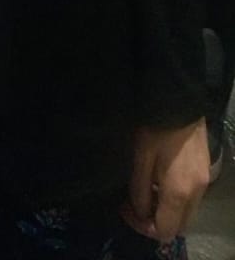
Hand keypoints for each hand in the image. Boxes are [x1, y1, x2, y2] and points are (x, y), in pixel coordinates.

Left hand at [122, 120, 209, 242]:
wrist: (182, 102)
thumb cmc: (157, 128)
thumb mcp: (140, 157)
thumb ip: (139, 189)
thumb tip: (139, 211)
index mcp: (178, 193)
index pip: (165, 230)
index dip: (143, 227)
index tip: (127, 210)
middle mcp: (196, 194)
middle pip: (178, 226)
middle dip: (155, 223)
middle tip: (135, 205)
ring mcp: (204, 184)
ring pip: (186, 214)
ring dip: (166, 212)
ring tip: (146, 193)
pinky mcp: (205, 173)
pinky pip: (191, 200)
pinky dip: (175, 201)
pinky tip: (160, 183)